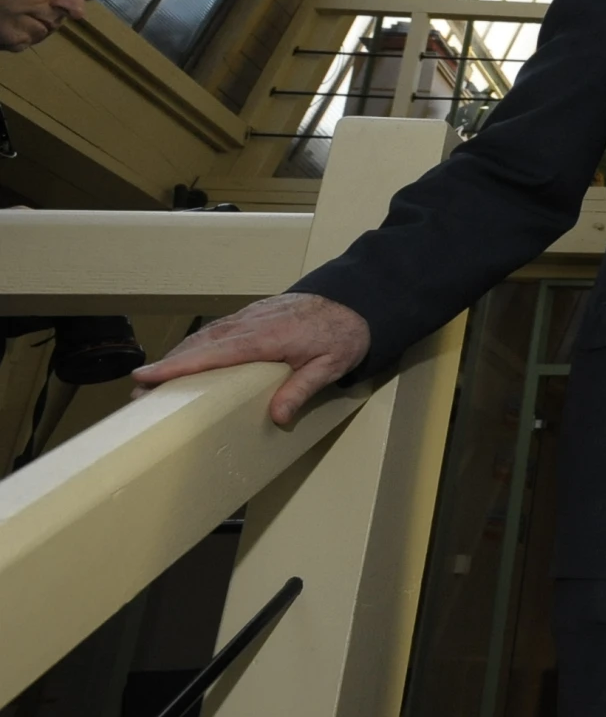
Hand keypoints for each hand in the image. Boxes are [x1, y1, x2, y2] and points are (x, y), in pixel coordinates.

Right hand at [131, 292, 370, 426]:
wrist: (356, 299)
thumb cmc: (344, 333)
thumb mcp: (330, 365)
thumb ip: (302, 389)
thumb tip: (276, 416)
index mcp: (266, 337)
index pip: (214, 353)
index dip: (178, 366)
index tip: (146, 377)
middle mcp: (250, 324)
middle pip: (199, 345)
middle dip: (167, 366)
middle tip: (137, 391)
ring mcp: (249, 317)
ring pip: (205, 336)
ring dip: (177, 356)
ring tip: (151, 381)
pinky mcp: (252, 315)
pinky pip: (216, 330)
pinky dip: (196, 345)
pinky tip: (185, 360)